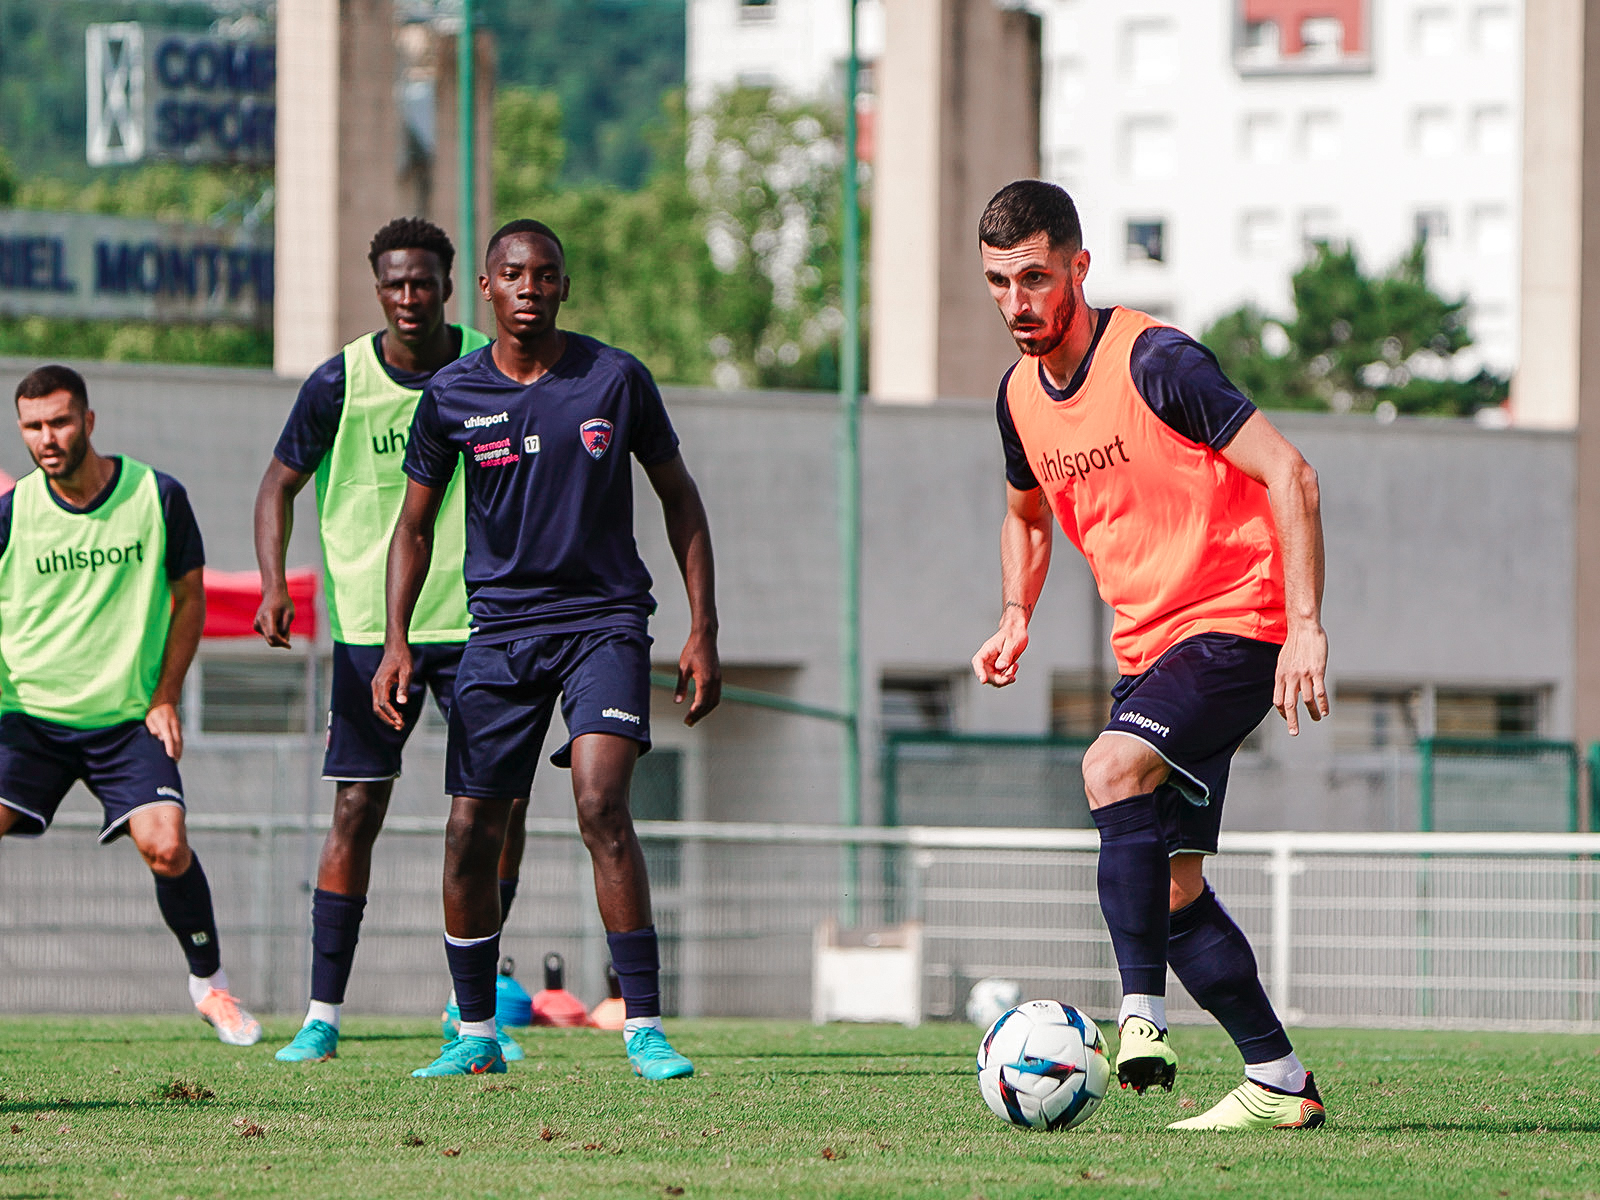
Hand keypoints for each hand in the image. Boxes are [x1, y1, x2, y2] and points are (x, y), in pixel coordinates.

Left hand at [146, 701, 183, 761]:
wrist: (166, 701)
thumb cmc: (154, 711)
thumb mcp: (149, 719)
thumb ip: (153, 729)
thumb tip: (159, 738)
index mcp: (165, 724)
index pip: (169, 738)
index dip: (170, 747)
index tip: (170, 756)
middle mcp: (174, 726)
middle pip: (177, 741)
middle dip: (176, 752)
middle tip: (173, 763)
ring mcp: (178, 727)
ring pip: (180, 740)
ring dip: (179, 750)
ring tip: (176, 759)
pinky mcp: (179, 728)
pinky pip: (180, 738)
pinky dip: (180, 746)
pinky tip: (178, 751)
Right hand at [253, 586, 294, 647]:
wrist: (273, 593)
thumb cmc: (284, 603)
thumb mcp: (290, 613)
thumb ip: (286, 627)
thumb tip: (283, 640)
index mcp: (268, 616)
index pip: (273, 635)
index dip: (281, 642)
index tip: (289, 645)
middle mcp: (260, 620)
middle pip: (270, 639)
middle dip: (280, 642)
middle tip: (289, 640)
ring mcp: (256, 623)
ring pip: (269, 639)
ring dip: (278, 637)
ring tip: (284, 625)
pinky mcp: (256, 626)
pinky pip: (266, 635)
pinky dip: (274, 634)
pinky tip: (278, 624)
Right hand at [371, 644, 413, 730]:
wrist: (395, 647)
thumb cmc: (403, 658)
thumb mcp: (407, 672)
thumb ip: (404, 687)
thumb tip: (402, 702)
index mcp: (381, 683)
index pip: (383, 704)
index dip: (391, 715)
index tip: (401, 722)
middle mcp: (375, 685)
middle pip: (377, 708)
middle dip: (388, 719)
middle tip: (400, 727)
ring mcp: (375, 685)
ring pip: (376, 706)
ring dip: (386, 716)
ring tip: (399, 724)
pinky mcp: (378, 685)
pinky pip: (379, 701)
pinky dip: (386, 710)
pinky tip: (397, 714)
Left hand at [675, 629, 720, 725]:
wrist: (705, 637)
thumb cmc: (692, 651)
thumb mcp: (683, 669)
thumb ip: (681, 686)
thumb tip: (677, 702)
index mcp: (705, 680)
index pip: (700, 703)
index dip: (694, 714)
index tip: (686, 720)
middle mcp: (714, 682)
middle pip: (709, 705)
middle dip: (700, 715)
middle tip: (689, 722)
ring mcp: (718, 679)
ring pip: (715, 701)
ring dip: (706, 710)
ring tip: (695, 716)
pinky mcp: (718, 677)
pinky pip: (716, 694)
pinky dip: (710, 703)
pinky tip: (701, 704)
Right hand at [972, 610, 1029, 686]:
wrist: (1017, 631)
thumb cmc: (1014, 634)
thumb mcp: (1012, 644)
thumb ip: (1006, 656)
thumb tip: (1000, 667)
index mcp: (988, 649)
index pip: (978, 661)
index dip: (979, 671)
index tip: (983, 680)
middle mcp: (987, 658)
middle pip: (986, 674)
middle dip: (998, 679)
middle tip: (1011, 677)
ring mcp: (992, 663)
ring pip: (993, 679)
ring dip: (1004, 679)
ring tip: (1014, 667)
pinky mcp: (998, 667)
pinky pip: (999, 678)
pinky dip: (1007, 677)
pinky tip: (1014, 667)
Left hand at [1274, 621, 1329, 735]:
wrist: (1304, 628)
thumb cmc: (1295, 644)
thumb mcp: (1284, 660)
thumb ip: (1285, 675)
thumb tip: (1287, 686)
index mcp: (1280, 676)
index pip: (1277, 700)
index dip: (1282, 712)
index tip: (1288, 718)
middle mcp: (1290, 677)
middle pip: (1289, 704)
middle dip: (1292, 721)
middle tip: (1294, 733)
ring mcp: (1303, 675)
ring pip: (1306, 700)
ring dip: (1312, 712)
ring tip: (1318, 718)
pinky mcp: (1317, 671)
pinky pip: (1320, 692)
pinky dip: (1323, 703)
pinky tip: (1326, 711)